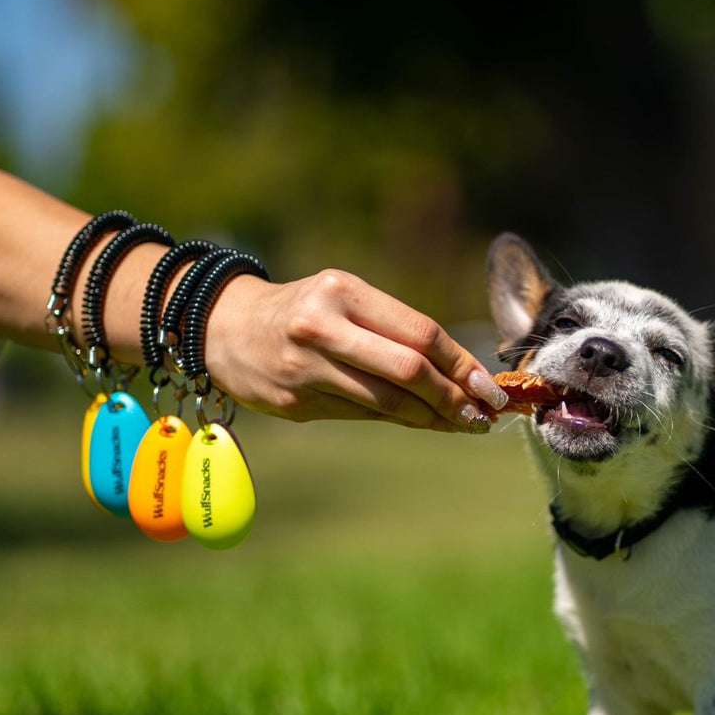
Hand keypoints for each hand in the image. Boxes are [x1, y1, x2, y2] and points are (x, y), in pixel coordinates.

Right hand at [203, 268, 507, 431]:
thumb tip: (462, 375)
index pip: (420, 333)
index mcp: (342, 291)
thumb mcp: (345, 301)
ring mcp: (305, 368)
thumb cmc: (305, 312)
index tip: (492, 386)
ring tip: (463, 423)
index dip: (462, 364)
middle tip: (484, 414)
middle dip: (454, 397)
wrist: (223, 328)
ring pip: (388, 401)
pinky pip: (362, 415)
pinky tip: (422, 422)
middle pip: (408, 370)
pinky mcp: (294, 403)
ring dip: (433, 417)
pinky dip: (399, 420)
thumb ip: (395, 333)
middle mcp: (322, 327)